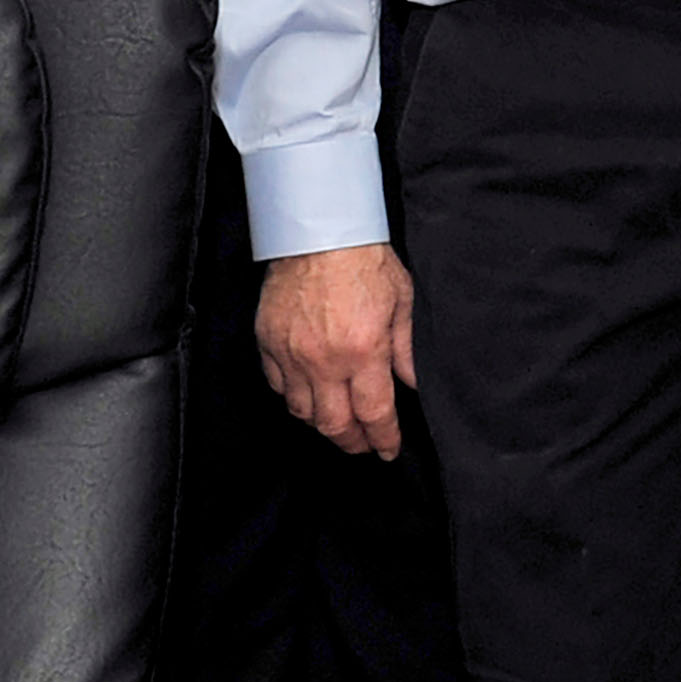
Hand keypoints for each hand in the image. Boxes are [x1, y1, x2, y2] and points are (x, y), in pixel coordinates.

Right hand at [258, 242, 416, 459]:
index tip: (389, 450)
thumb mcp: (403, 302)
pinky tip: (308, 395)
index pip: (374, 414)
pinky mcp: (267, 342)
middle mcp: (324, 361)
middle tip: (364, 446)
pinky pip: (276, 386)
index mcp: (364, 352)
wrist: (318, 231)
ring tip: (338, 423)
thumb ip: (406, 350)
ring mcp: (291, 354)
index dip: (384, 439)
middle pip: (334, 424)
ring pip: (301, 412)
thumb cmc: (364, 260)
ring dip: (322, 424)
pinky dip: (293, 397)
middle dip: (352, 443)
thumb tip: (413, 384)